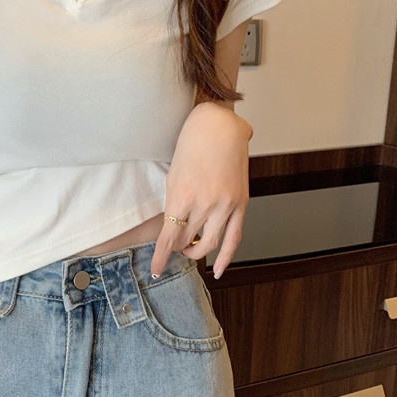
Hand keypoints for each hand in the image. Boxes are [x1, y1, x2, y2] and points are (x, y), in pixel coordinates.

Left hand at [151, 102, 251, 279]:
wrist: (219, 127)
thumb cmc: (191, 146)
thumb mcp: (173, 177)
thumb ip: (174, 205)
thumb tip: (173, 230)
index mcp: (182, 196)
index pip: (168, 238)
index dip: (160, 257)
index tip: (155, 268)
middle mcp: (205, 204)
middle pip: (187, 241)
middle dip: (177, 248)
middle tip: (173, 247)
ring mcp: (225, 205)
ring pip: (209, 244)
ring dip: (196, 252)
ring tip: (190, 250)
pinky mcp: (241, 204)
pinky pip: (234, 239)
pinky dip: (225, 258)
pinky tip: (217, 270)